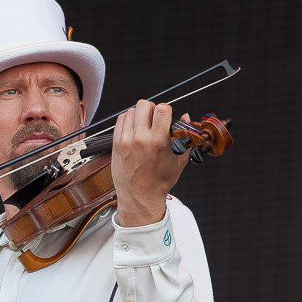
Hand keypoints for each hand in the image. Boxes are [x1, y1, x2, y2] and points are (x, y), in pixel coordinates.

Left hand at [111, 100, 188, 226]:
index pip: (162, 109)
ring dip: (139, 114)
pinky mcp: (116, 143)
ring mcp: (125, 141)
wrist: (139, 196)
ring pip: (131, 111)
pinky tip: (134, 129)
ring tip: (144, 126)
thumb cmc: (160, 181)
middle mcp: (140, 139)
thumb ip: (183, 136)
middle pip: (144, 105)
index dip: (166, 110)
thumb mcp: (178, 160)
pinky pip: (120, 120)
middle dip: (152, 109)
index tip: (167, 117)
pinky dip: (128, 120)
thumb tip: (185, 116)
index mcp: (158, 142)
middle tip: (154, 120)